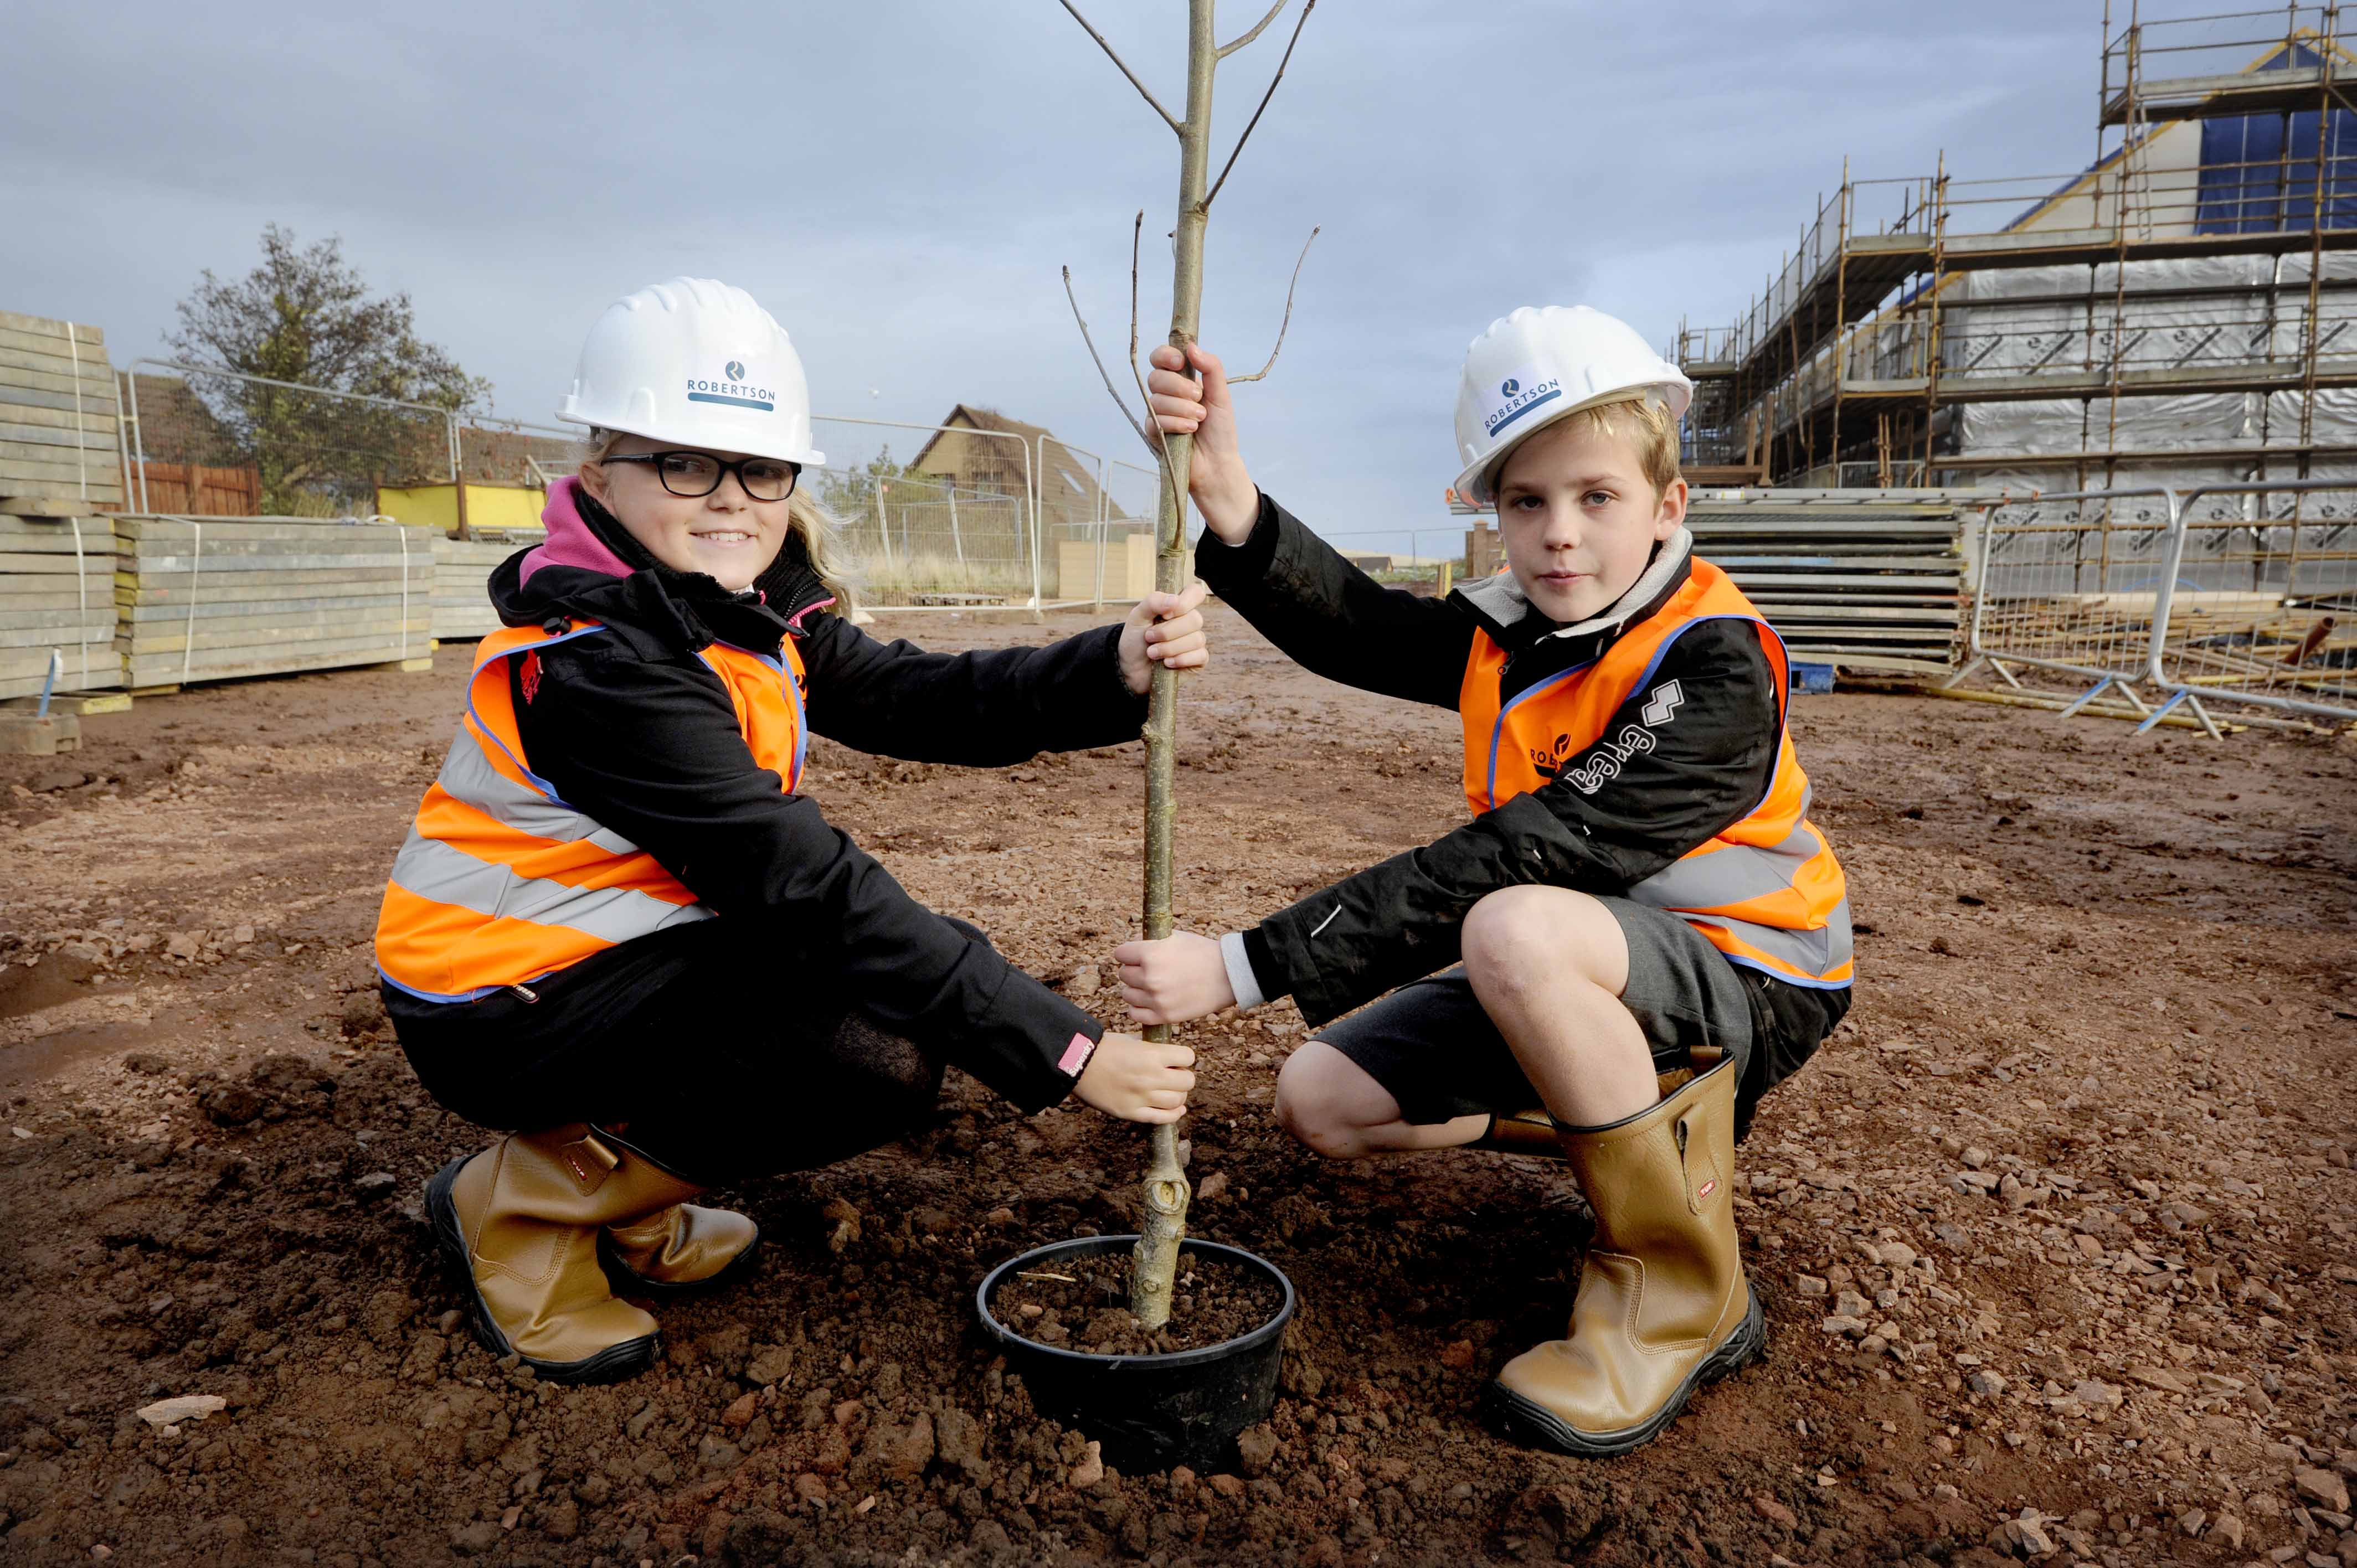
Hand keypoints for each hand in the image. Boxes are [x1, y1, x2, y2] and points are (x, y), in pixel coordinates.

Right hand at [1073, 1031, 1195, 1123]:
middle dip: (1183, 1077)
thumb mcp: (1130, 1040)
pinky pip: (1163, 1118)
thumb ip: (1151, 1047)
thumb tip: (1167, 1054)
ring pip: (1178, 1101)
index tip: (1177, 1060)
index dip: (1184, 1058)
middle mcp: (1150, 1076)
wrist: (1076, 1063)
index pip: (1188, 1057)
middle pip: (1188, 1081)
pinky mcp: (1131, 1112)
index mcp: (1151, 1054)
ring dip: (1178, 1095)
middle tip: (1173, 1076)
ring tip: (1169, 1091)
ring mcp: (1141, 1097)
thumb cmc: (1102, 1049)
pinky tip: (1175, 1109)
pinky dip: (1174, 1114)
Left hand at [1114, 932, 1234, 1025]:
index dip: (1129, 954)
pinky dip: (1139, 1008)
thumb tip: (1130, 950)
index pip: (1120, 954)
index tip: (1137, 956)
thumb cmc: (1202, 953)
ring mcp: (1156, 999)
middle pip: (1123, 975)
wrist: (1227, 975)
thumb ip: (1149, 942)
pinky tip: (1150, 1001)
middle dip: (1134, 971)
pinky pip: (1135, 1014)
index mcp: (1150, 954)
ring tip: (1152, 986)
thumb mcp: (1174, 937)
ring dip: (1136, 990)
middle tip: (1151, 971)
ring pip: (1127, 995)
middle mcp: (1150, 977)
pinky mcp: (1164, 1015)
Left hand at [1117, 580, 1209, 694]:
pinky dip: (1180, 659)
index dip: (1184, 603)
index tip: (1165, 615)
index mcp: (1178, 606)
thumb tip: (1175, 599)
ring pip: (1196, 639)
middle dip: (1168, 631)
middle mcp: (1189, 622)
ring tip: (1152, 653)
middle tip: (1149, 637)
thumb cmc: (1135, 639)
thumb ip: (1153, 602)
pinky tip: (1167, 663)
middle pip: (1195, 619)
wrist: (1130, 667)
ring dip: (1169, 648)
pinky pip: (1200, 655)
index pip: (1195, 593)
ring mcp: (1195, 641)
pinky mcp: (1198, 660)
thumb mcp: (1137, 616)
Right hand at [1146, 343, 1257, 543]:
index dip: (1165, 356)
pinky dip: (1176, 423)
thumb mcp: (1221, 394)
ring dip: (1183, 408)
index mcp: (1180, 380)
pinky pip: (1155, 420)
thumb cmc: (1220, 429)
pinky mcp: (1152, 432)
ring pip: (1156, 399)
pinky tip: (1190, 430)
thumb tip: (1192, 347)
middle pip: (1155, 377)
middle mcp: (1165, 394)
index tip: (1180, 362)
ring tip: (1199, 420)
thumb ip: (1211, 368)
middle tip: (1199, 399)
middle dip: (1179, 387)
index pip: (1160, 358)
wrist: (1218, 462)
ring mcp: (1157, 413)